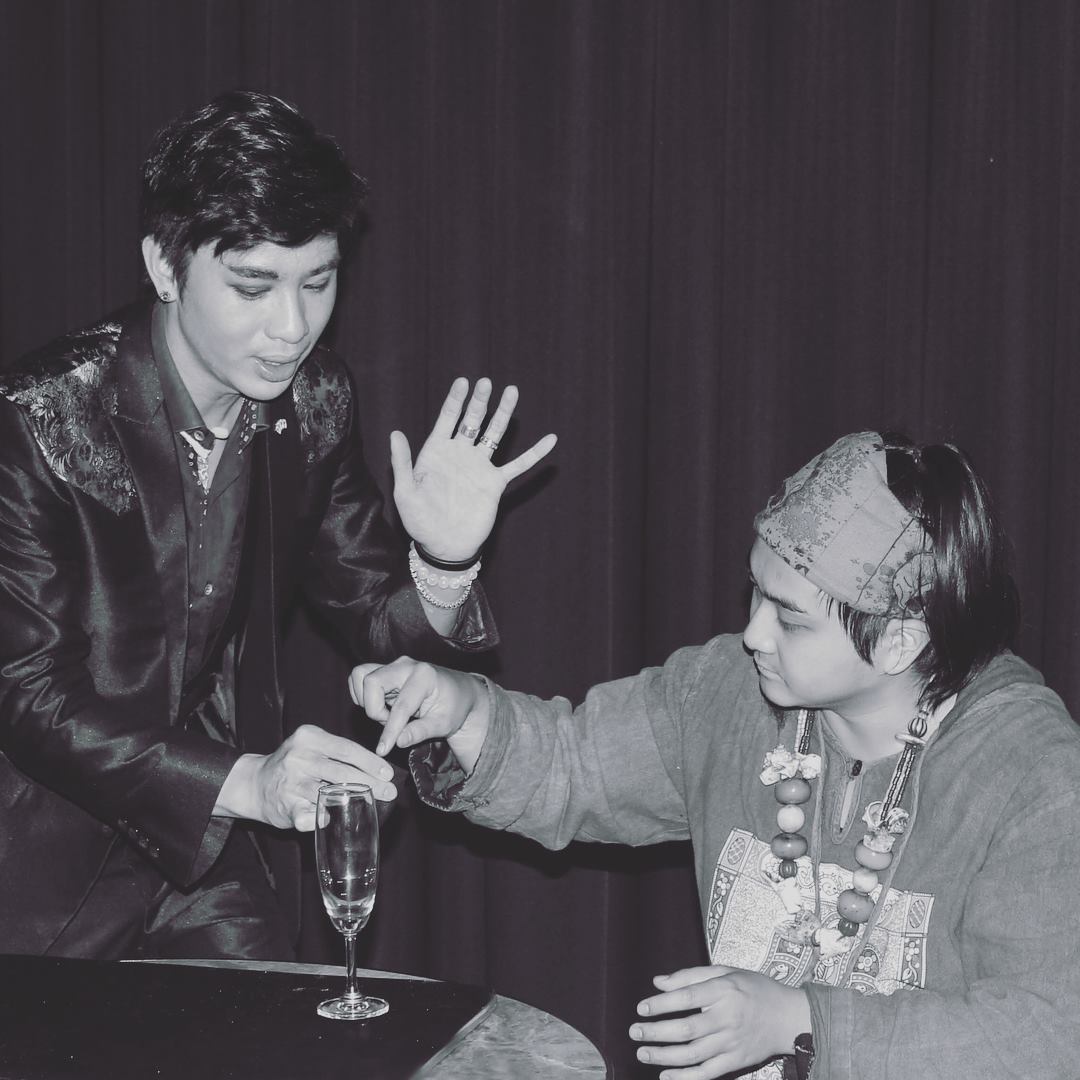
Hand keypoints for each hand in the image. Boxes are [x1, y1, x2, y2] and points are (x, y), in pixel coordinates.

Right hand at [213, 725, 398, 831]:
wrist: (253, 783)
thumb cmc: (293, 765)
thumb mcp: (312, 748)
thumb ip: (338, 754)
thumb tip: (377, 770)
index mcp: (308, 737)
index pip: (347, 749)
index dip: (371, 762)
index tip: (388, 773)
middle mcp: (298, 757)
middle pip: (343, 771)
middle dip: (371, 783)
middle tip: (390, 792)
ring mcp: (290, 783)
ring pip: (330, 794)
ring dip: (355, 801)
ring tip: (374, 803)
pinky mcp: (284, 806)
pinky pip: (310, 816)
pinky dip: (323, 819)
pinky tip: (333, 819)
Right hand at [349, 657, 489, 773]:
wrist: (458, 693)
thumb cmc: (453, 708)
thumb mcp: (443, 724)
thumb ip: (420, 732)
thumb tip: (398, 742)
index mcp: (425, 675)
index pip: (400, 705)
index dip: (390, 730)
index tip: (383, 750)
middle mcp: (405, 665)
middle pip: (371, 681)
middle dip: (374, 709)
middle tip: (391, 723)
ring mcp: (393, 665)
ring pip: (361, 675)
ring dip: (366, 700)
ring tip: (387, 714)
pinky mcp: (384, 670)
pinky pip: (360, 677)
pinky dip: (363, 695)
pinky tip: (382, 707)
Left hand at [391, 377, 556, 561]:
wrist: (444, 546)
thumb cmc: (420, 522)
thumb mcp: (406, 492)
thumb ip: (402, 462)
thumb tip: (395, 433)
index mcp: (437, 452)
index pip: (447, 419)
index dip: (455, 400)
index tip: (463, 382)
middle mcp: (460, 455)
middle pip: (472, 420)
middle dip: (479, 401)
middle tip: (486, 382)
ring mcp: (479, 467)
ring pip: (494, 434)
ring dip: (503, 414)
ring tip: (511, 392)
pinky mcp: (495, 483)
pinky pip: (518, 465)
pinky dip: (534, 453)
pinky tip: (549, 439)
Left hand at [629, 965, 810, 1078]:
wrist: (788, 1017)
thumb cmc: (754, 989)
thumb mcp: (726, 972)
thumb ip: (691, 975)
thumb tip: (658, 982)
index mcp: (724, 991)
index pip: (687, 997)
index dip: (661, 1004)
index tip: (641, 1008)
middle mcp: (727, 1018)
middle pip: (687, 1029)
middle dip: (656, 1032)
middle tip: (635, 1031)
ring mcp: (732, 1043)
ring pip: (693, 1055)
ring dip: (664, 1056)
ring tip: (643, 1053)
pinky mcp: (736, 1061)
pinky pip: (707, 1073)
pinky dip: (685, 1078)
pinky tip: (666, 1076)